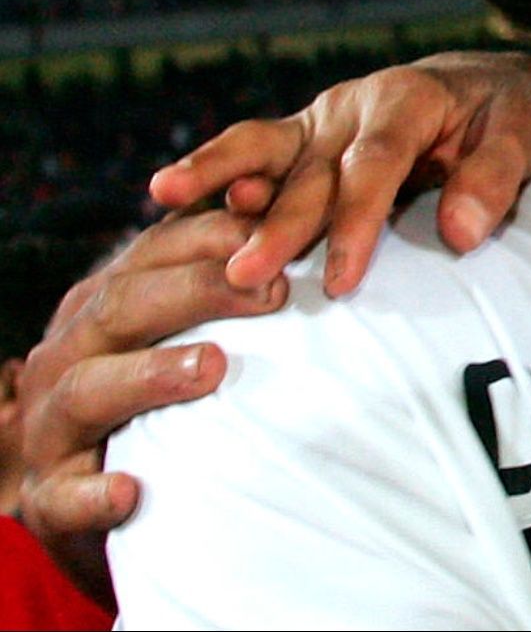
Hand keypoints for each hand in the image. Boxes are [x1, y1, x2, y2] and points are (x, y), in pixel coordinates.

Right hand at [13, 210, 286, 603]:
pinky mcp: (47, 497)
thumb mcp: (182, 331)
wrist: (96, 499)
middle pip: (122, 306)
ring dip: (149, 375)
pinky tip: (128, 491)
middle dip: (196, 290)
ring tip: (214, 366)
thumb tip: (296, 220)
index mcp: (104, 304)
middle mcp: (69, 353)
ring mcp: (50, 425)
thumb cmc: (165, 400)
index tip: (280, 219)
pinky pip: (64, 495)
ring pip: (88, 388)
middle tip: (273, 291)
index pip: (155, 252)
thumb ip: (226, 283)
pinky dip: (94, 493)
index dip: (216, 232)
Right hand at [147, 49, 530, 296]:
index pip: (376, 166)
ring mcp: (320, 118)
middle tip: (246, 277)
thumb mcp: (525, 138)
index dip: (357, 222)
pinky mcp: (302, 135)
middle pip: (313, 170)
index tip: (342, 279)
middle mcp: (354, 105)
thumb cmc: (506, 120)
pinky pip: (254, 149)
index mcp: (408, 99)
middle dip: (281, 224)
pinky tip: (168, 193)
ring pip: (267, 150)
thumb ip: (495, 180)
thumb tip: (459, 232)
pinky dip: (212, 169)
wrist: (486, 87)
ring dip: (220, 177)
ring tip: (166, 196)